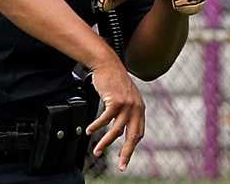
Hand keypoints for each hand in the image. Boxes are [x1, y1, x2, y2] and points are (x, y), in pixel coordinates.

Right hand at [87, 57, 144, 171]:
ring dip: (105, 142)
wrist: (107, 63)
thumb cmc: (113, 79)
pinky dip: (96, 126)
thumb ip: (126, 110)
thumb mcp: (124, 96)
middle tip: (121, 166)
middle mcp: (136, 108)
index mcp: (140, 109)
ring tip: (97, 151)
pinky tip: (89, 131)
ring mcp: (127, 105)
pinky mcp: (116, 101)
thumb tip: (119, 129)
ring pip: (116, 130)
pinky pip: (105, 119)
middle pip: (132, 137)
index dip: (131, 146)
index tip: (125, 156)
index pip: (138, 133)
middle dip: (126, 153)